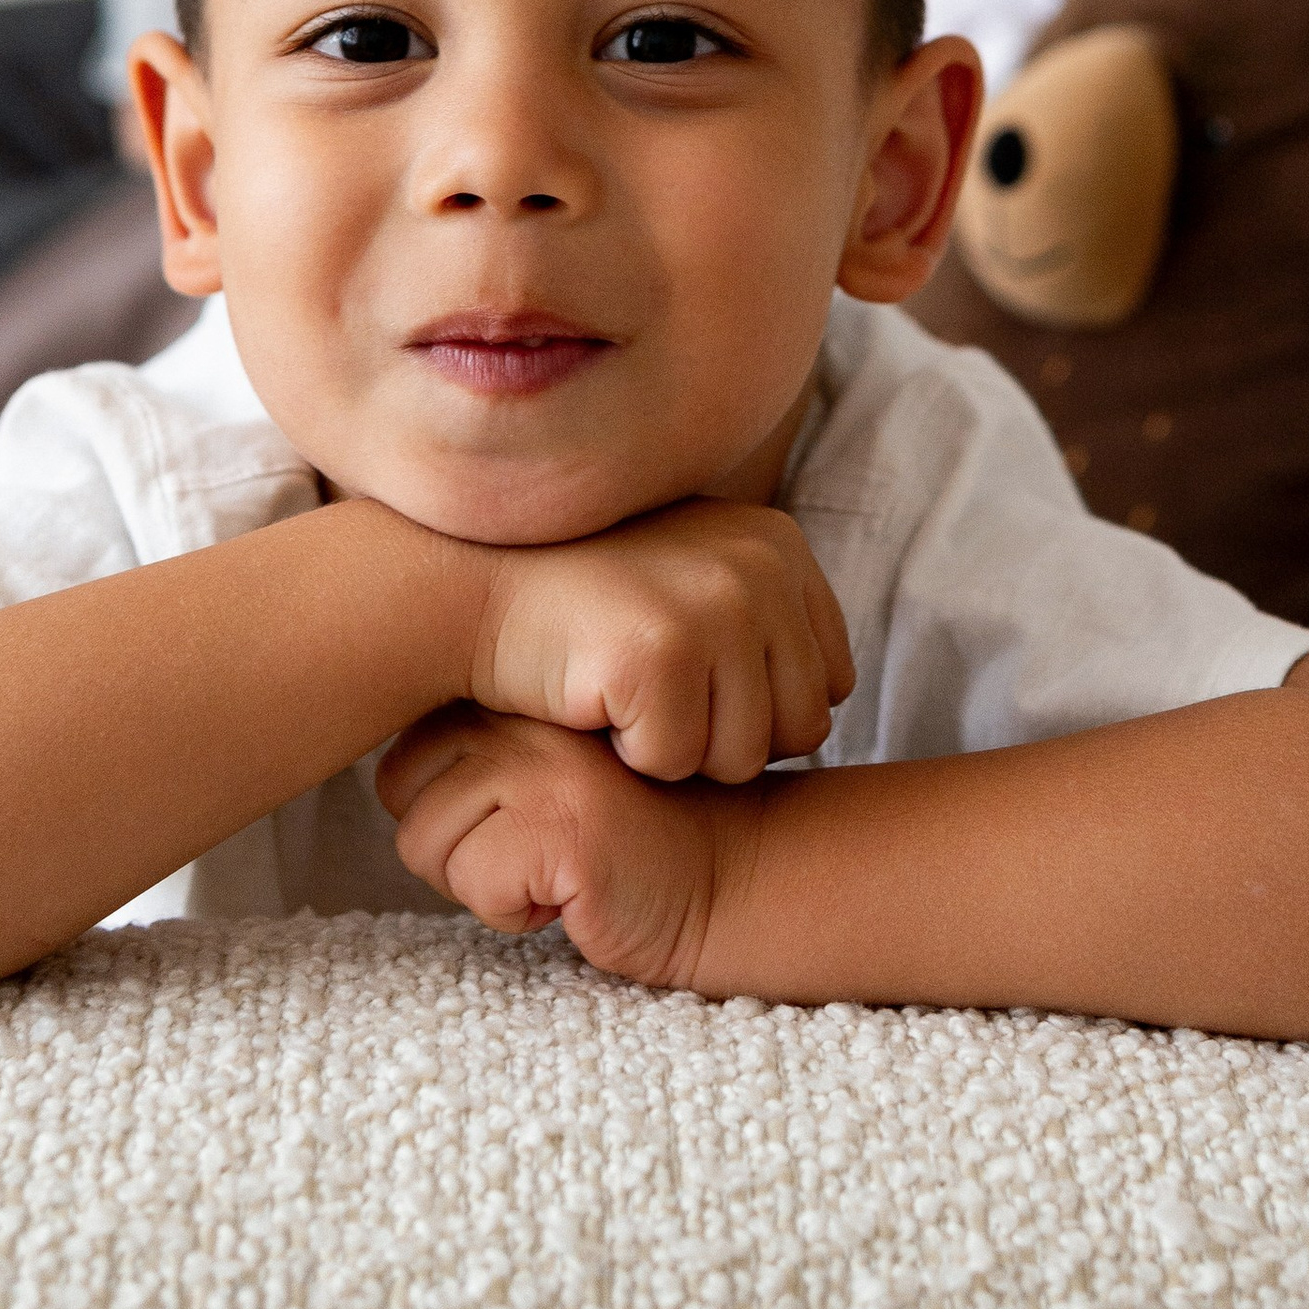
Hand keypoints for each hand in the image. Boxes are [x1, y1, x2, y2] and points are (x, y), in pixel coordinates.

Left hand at [378, 707, 734, 989]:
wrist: (730, 870)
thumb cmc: (627, 830)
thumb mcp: (541, 768)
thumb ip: (478, 750)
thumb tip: (386, 781)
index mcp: (512, 687)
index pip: (401, 766)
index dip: (454, 817)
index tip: (525, 821)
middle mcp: (520, 708)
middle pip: (403, 804)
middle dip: (460, 851)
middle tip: (542, 847)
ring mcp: (540, 758)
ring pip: (429, 848)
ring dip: (489, 883)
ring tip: (563, 863)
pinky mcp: (560, 820)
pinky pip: (477, 887)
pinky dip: (517, 913)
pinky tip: (577, 891)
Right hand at [471, 499, 852, 782]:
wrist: (471, 587)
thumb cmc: (584, 603)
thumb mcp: (694, 573)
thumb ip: (764, 610)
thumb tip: (837, 691)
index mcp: (780, 543)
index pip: (829, 684)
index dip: (756, 709)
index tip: (690, 681)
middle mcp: (762, 565)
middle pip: (798, 728)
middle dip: (724, 738)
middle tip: (652, 692)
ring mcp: (715, 606)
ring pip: (742, 759)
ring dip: (678, 752)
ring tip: (624, 690)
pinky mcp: (662, 654)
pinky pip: (677, 765)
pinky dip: (631, 757)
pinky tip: (593, 698)